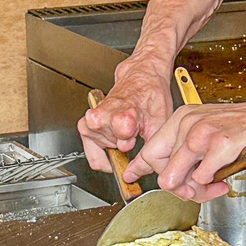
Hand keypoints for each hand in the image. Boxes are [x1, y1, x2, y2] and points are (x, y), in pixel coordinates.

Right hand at [78, 57, 172, 172]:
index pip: (121, 138)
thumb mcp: (160, 121)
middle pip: (111, 147)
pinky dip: (102, 148)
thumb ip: (152, 146)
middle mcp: (103, 116)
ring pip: (100, 149)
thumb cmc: (151, 96)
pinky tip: (114, 138)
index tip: (133, 141)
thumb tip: (147, 168)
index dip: (128, 144)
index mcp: (123, 114)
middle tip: (133, 133)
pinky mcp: (86, 122)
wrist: (142, 77)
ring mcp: (93, 119)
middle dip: (123, 146)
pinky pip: (90, 149)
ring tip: (124, 130)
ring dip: (113, 145)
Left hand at [126, 96, 245, 200]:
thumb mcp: (215, 137)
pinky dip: (212, 184)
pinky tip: (226, 178)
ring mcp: (206, 129)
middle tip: (199, 190)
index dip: (139, 168)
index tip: (131, 177)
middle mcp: (191, 120)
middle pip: (160, 167)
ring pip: (176, 175)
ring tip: (214, 187)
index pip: (151, 148)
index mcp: (185, 117)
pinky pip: (202, 176)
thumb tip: (170, 179)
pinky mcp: (225, 141)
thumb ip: (190, 154)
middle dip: (176, 187)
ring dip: (194, 190)